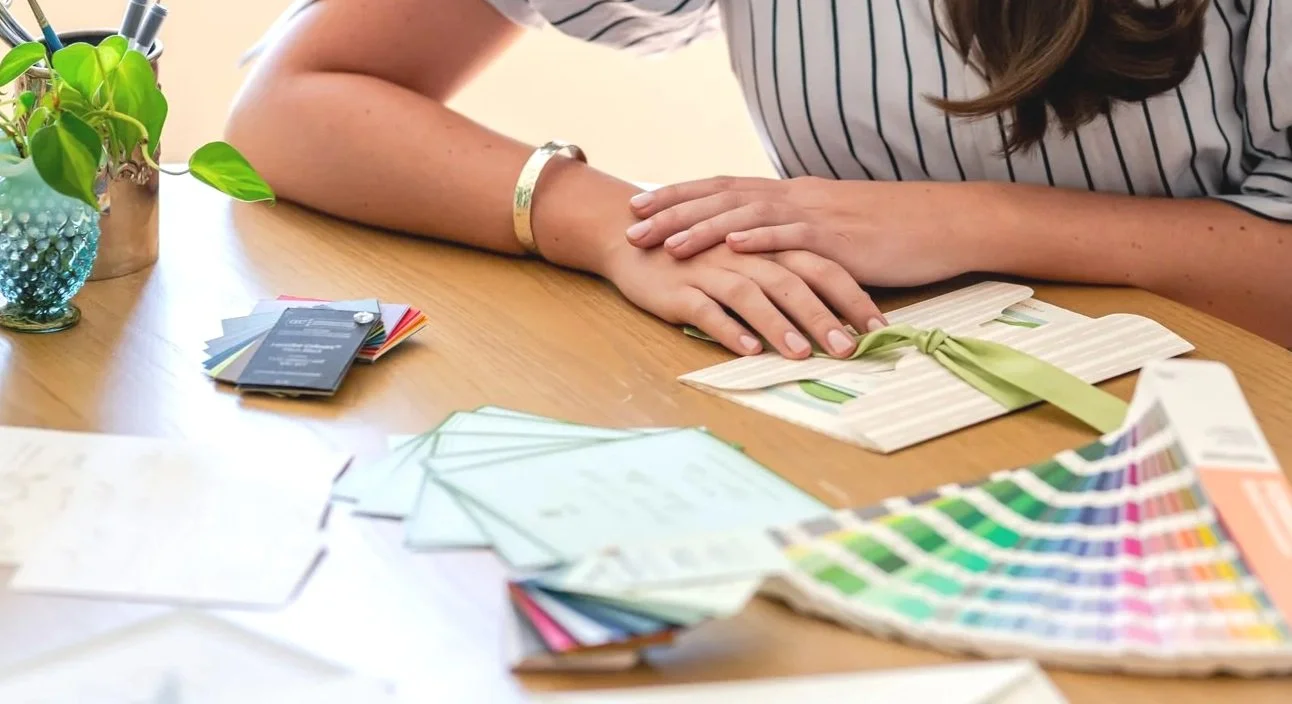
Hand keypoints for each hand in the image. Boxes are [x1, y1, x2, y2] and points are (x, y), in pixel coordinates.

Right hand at [600, 241, 886, 358]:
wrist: (631, 235)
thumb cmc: (699, 252)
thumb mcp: (748, 256)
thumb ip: (784, 273)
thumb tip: (832, 310)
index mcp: (768, 245)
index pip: (821, 266)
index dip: (852, 296)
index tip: (879, 329)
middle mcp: (744, 254)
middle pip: (793, 279)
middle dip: (824, 315)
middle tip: (849, 349)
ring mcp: (710, 269)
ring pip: (751, 294)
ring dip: (779, 324)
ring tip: (802, 353)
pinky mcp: (679, 289)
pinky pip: (706, 310)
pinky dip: (729, 329)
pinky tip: (748, 350)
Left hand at [625, 176, 974, 286]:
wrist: (942, 223)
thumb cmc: (888, 232)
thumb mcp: (829, 229)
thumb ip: (792, 235)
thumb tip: (759, 251)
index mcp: (791, 194)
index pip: (723, 189)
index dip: (679, 197)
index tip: (640, 207)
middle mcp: (796, 197)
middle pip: (722, 198)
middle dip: (674, 212)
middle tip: (632, 227)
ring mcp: (817, 215)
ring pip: (749, 215)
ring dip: (704, 228)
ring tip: (668, 242)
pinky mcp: (840, 238)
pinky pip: (795, 236)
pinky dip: (762, 239)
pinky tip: (732, 246)